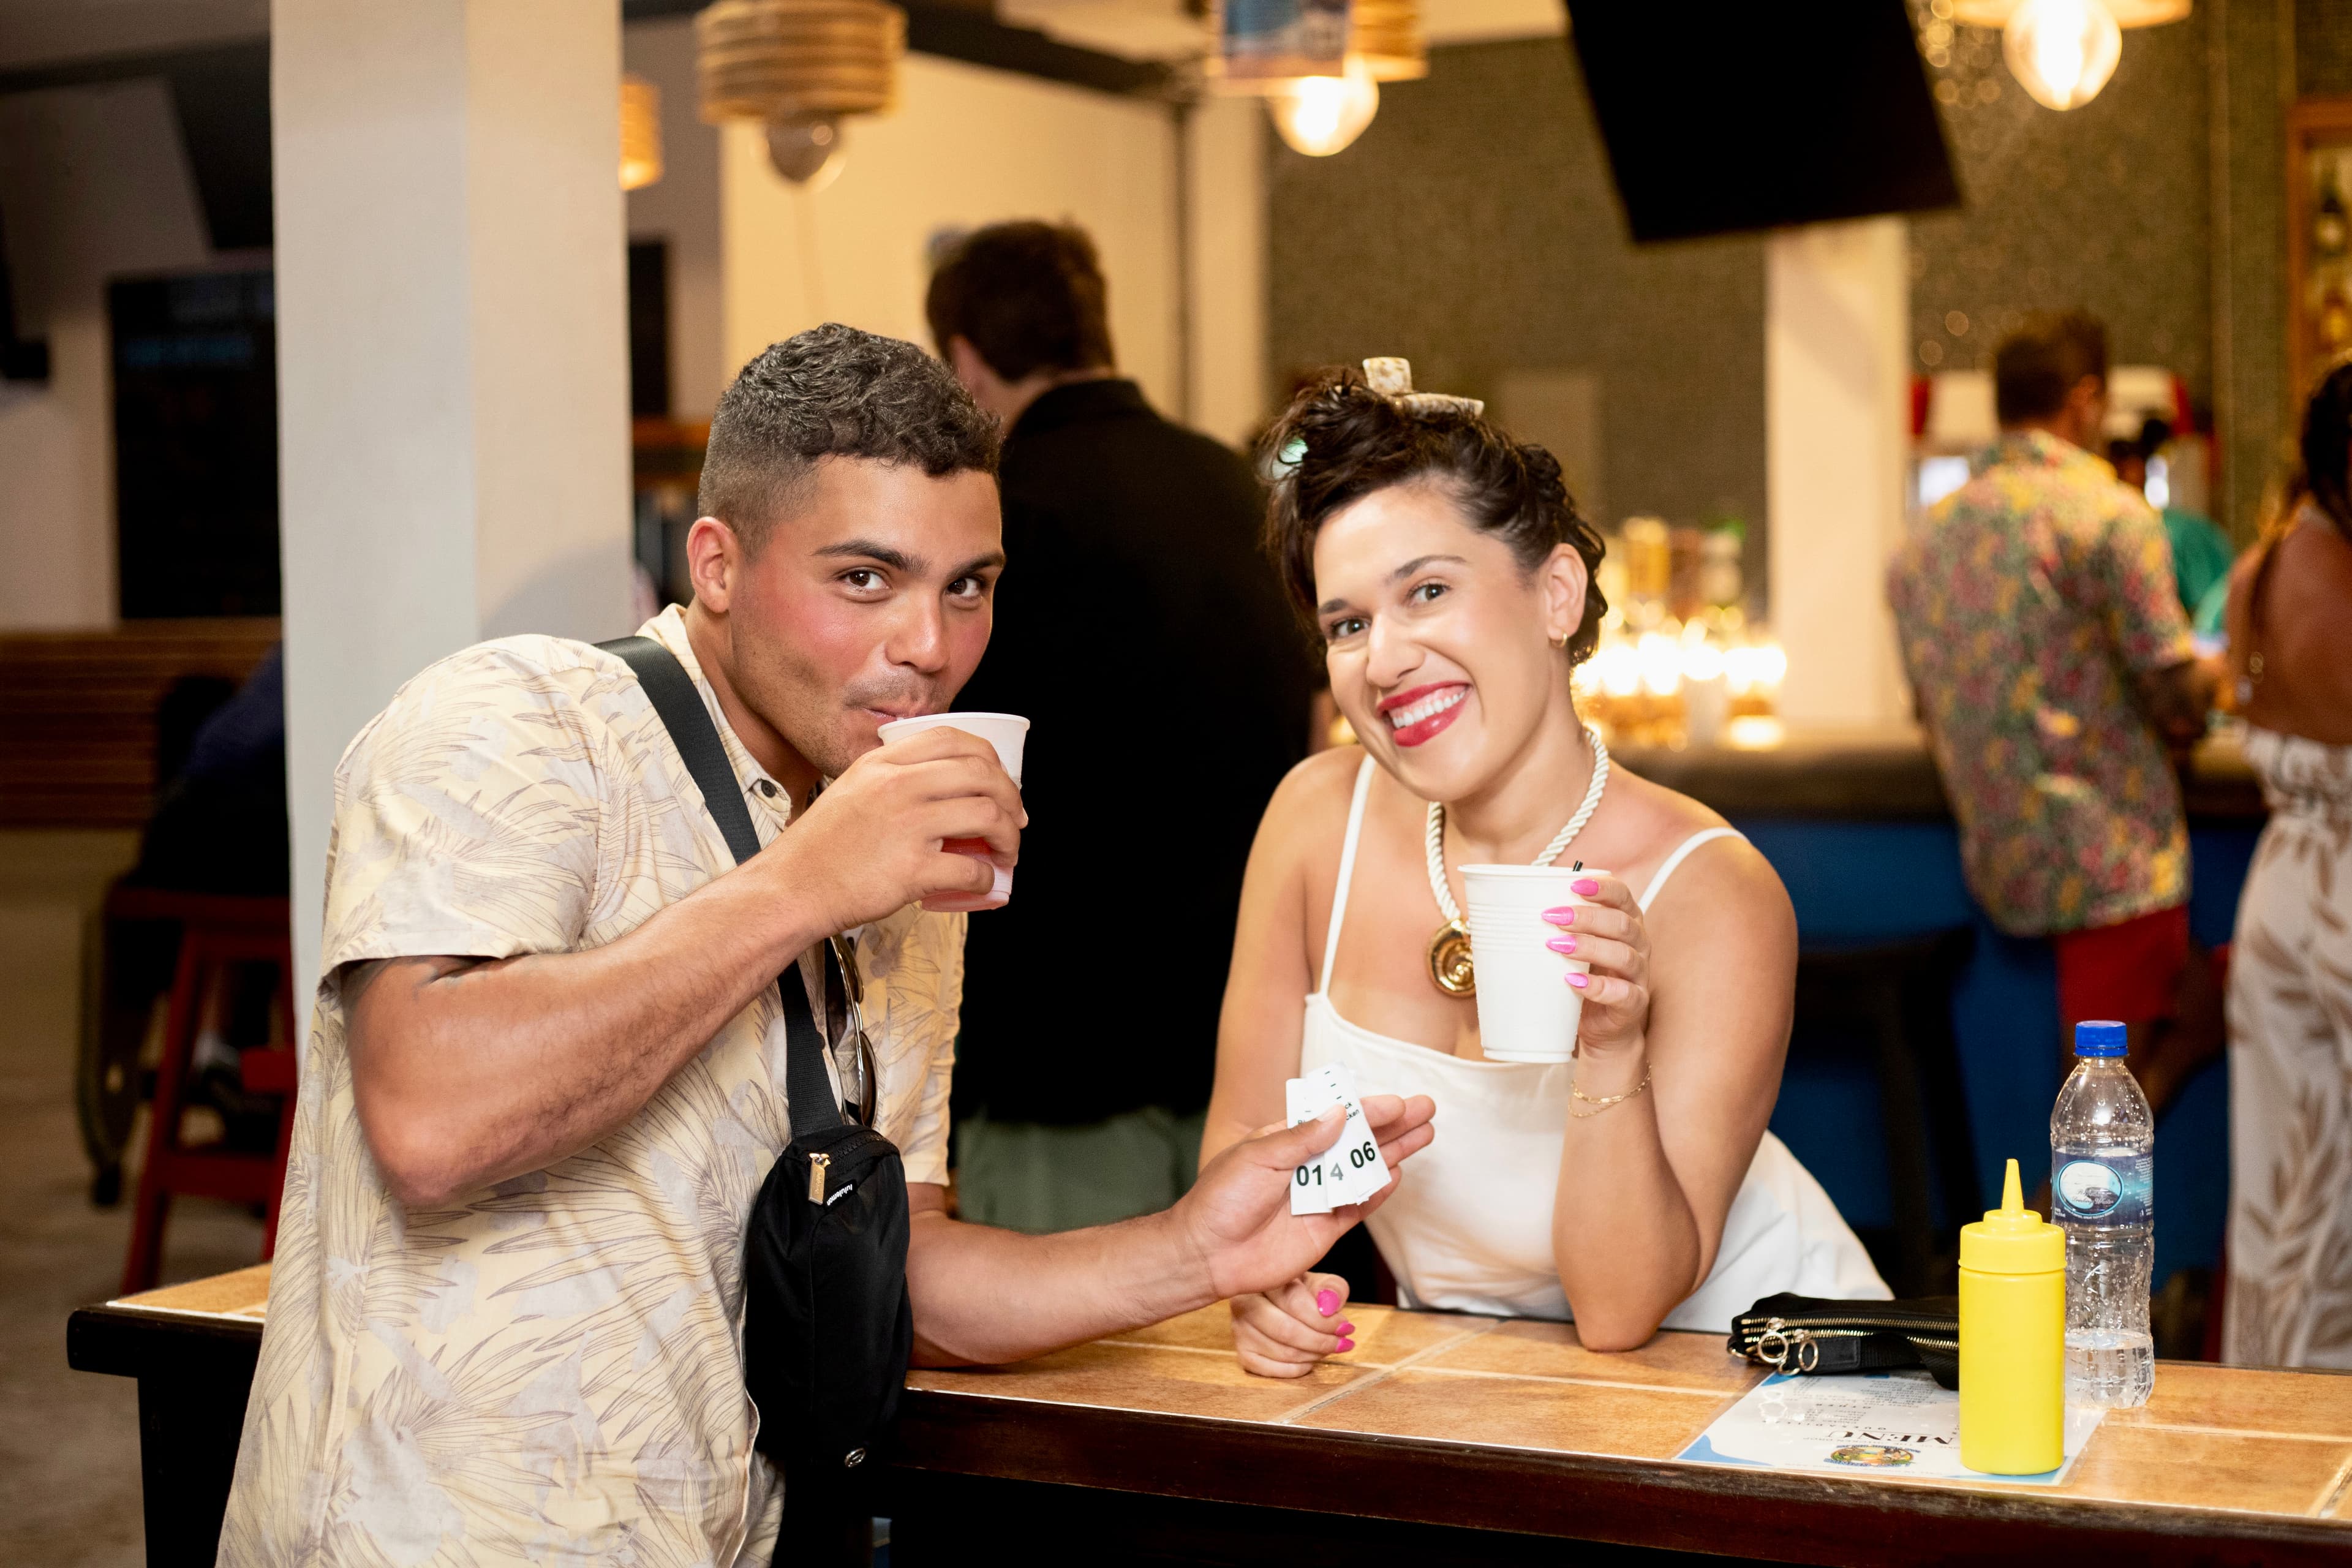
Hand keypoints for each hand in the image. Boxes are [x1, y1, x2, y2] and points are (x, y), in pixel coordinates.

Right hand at [768, 726, 1025, 931]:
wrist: (790, 887)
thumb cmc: (821, 847)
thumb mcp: (852, 789)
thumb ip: (891, 778)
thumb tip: (942, 787)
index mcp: (883, 763)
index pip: (954, 739)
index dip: (989, 759)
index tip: (999, 783)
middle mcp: (897, 786)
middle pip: (982, 773)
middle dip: (1011, 797)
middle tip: (1014, 820)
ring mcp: (906, 826)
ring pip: (987, 815)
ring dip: (1009, 837)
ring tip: (1006, 852)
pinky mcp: (911, 869)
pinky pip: (970, 869)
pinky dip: (987, 878)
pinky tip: (983, 883)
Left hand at [1173, 1093, 1434, 1303]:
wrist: (1208, 1254)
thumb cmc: (1221, 1199)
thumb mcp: (1258, 1157)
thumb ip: (1301, 1138)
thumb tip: (1340, 1114)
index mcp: (1287, 1140)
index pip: (1334, 1117)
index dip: (1367, 1109)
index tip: (1396, 1102)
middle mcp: (1307, 1165)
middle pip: (1358, 1141)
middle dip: (1392, 1125)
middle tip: (1426, 1109)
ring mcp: (1318, 1197)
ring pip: (1364, 1170)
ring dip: (1393, 1153)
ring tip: (1425, 1134)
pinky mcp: (1325, 1228)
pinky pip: (1358, 1207)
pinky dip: (1378, 1192)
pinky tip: (1397, 1174)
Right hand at [1231, 1272, 1353, 1378]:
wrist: (1282, 1304)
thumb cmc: (1304, 1292)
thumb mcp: (1323, 1283)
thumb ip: (1332, 1289)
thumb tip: (1328, 1307)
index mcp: (1265, 1277)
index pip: (1294, 1302)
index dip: (1324, 1320)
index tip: (1345, 1327)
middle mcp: (1243, 1301)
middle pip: (1286, 1330)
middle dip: (1321, 1340)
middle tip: (1342, 1343)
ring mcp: (1239, 1328)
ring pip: (1282, 1351)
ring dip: (1313, 1354)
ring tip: (1328, 1348)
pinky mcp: (1243, 1352)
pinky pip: (1272, 1369)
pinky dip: (1297, 1368)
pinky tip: (1309, 1359)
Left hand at [1541, 874, 1650, 1056]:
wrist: (1600, 1026)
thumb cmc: (1583, 976)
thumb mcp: (1573, 946)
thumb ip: (1557, 927)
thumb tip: (1512, 906)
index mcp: (1626, 922)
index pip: (1622, 896)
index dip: (1603, 887)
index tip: (1574, 883)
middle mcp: (1638, 945)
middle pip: (1622, 924)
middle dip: (1588, 917)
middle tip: (1554, 918)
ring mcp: (1638, 975)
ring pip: (1624, 956)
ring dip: (1590, 947)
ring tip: (1558, 946)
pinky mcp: (1634, 1004)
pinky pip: (1624, 994)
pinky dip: (1599, 988)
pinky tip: (1574, 983)